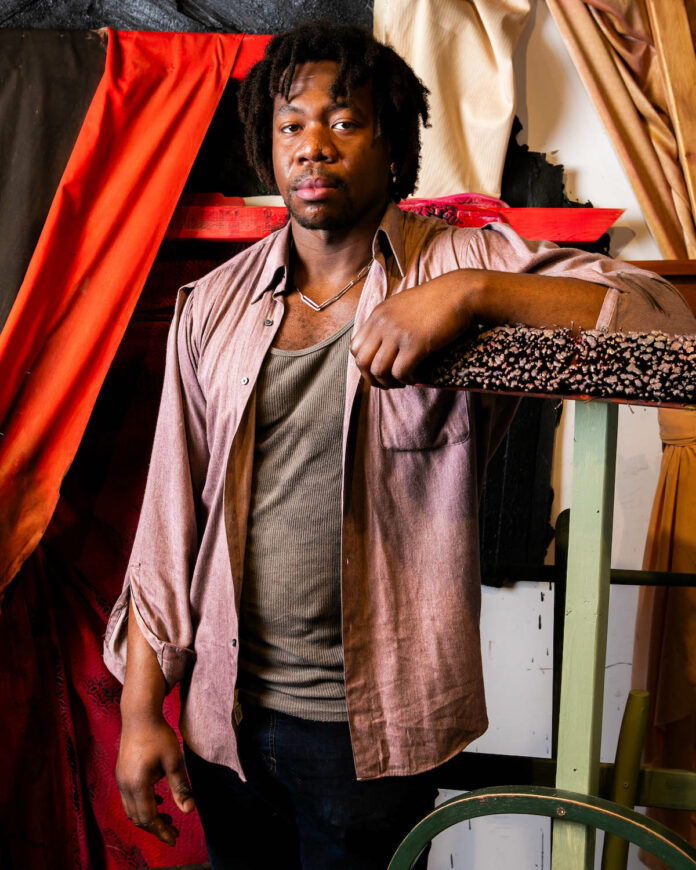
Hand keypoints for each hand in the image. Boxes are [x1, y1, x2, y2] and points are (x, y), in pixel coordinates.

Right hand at [116, 713, 194, 845]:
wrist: (139, 715)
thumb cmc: (158, 735)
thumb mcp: (174, 760)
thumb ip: (180, 787)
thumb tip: (189, 811)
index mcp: (137, 784)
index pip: (148, 818)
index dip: (161, 831)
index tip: (173, 839)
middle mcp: (125, 785)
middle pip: (138, 817)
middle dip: (155, 827)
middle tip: (173, 831)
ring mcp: (121, 779)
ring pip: (132, 810)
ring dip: (148, 817)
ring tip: (167, 818)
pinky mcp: (122, 773)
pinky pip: (130, 799)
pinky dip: (143, 805)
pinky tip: (158, 800)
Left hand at [350, 273, 472, 387]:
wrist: (459, 293)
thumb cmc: (436, 301)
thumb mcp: (402, 305)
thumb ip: (387, 321)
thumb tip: (381, 345)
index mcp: (378, 314)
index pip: (355, 347)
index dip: (364, 365)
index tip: (377, 371)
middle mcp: (383, 323)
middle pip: (362, 362)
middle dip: (372, 378)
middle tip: (387, 383)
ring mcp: (398, 333)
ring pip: (379, 370)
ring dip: (389, 382)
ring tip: (401, 382)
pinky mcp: (415, 344)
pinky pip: (400, 372)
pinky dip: (406, 380)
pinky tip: (415, 377)